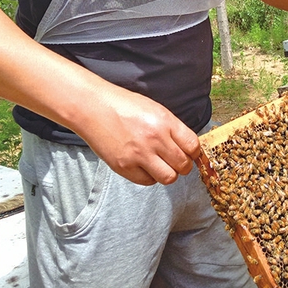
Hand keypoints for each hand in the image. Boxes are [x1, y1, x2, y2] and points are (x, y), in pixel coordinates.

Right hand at [75, 82, 201, 186]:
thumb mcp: (154, 109)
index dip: (194, 152)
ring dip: (168, 173)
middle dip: (183, 165)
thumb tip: (188, 147)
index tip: (190, 153)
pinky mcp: (124, 167)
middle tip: (175, 161)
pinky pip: (148, 181)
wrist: (93, 107)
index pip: (193, 146)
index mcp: (165, 122)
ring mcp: (139, 155)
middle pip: (183, 165)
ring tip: (160, 164)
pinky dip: (149, 176)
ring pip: (169, 178)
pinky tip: (144, 165)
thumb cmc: (124, 105)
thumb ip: (172, 128)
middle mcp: (155, 139)